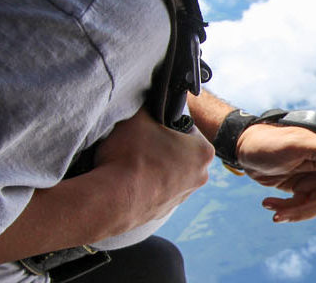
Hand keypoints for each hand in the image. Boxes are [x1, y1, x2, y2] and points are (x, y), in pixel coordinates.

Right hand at [92, 110, 214, 235]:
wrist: (112, 200)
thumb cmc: (131, 156)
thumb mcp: (139, 117)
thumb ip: (150, 105)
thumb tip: (150, 103)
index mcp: (203, 151)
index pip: (186, 125)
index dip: (166, 122)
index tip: (150, 125)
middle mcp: (200, 176)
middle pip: (179, 150)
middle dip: (161, 144)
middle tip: (139, 142)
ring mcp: (182, 197)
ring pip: (168, 171)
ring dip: (153, 165)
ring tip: (131, 162)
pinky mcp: (163, 212)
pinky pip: (156, 190)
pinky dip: (145, 184)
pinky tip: (129, 179)